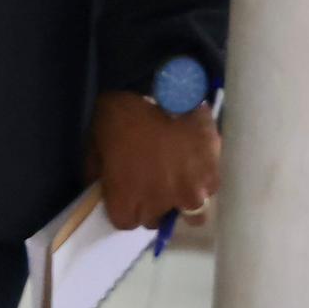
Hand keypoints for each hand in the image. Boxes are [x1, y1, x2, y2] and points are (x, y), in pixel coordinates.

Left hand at [90, 92, 221, 230]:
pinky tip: (195, 160)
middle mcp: (161, 204)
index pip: (126, 222)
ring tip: (179, 176)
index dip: (125, 208)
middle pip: (156, 219)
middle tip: (152, 181)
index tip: (127, 192)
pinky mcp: (213, 176)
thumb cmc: (124, 112)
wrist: (166, 85)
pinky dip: (202, 180)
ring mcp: (192, 193)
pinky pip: (209, 189)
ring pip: (190, 212)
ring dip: (183, 198)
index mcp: (128, 199)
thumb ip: (96, 170)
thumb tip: (100, 187)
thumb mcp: (95, 138)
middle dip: (152, 205)